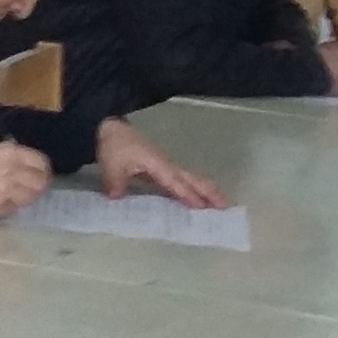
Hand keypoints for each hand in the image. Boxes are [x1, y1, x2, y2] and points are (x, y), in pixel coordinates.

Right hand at [0, 141, 51, 217]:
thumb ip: (9, 156)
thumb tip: (21, 164)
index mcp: (10, 153)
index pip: (39, 161)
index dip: (44, 167)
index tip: (42, 171)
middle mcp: (12, 171)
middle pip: (40, 181)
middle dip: (42, 184)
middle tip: (39, 186)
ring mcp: (7, 190)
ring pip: (31, 196)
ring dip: (31, 196)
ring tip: (26, 196)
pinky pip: (14, 208)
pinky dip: (15, 206)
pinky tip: (10, 203)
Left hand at [93, 118, 227, 207]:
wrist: (112, 129)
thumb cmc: (115, 146)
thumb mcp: (111, 166)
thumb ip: (116, 184)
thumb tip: (119, 200)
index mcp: (158, 165)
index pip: (176, 183)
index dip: (188, 195)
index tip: (202, 207)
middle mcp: (167, 166)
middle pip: (193, 180)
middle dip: (210, 192)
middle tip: (227, 207)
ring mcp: (166, 167)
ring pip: (191, 180)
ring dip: (205, 192)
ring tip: (219, 206)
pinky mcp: (161, 170)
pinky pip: (180, 182)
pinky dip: (191, 191)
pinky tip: (194, 202)